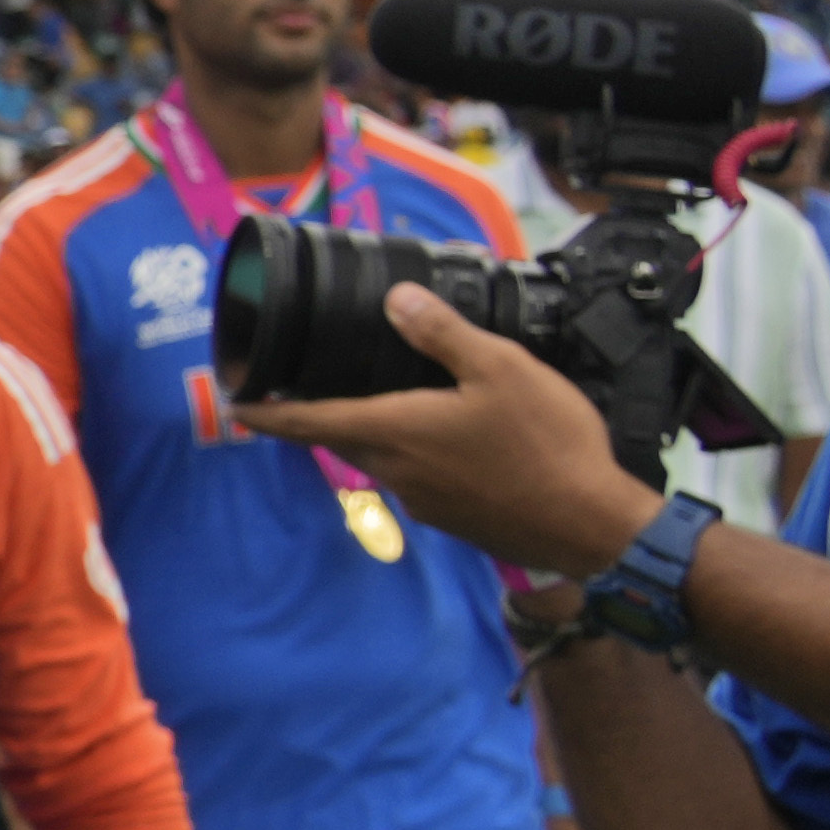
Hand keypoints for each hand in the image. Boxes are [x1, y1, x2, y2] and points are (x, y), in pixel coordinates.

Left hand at [225, 286, 647, 580]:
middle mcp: (398, 472)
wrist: (594, 528)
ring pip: (383, 459)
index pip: (306, 423)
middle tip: (307, 388)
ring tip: (388, 401)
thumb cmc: (549, 445)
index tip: (235, 405)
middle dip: (320, 416)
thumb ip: (442, 333)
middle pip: (342, 439)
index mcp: (396, 432)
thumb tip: (395, 300)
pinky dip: (417, 453)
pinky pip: (419, 478)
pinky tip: (448, 438)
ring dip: (375, 433)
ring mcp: (425, 502)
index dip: (264, 413)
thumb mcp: (500, 369)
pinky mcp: (454, 519)